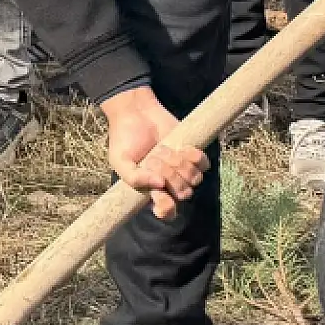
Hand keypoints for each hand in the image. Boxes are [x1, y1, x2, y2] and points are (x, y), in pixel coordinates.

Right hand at [100, 85, 208, 220]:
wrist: (136, 113)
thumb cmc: (124, 139)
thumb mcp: (119, 161)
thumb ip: (133, 178)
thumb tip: (160, 185)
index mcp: (152, 190)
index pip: (167, 211)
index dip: (167, 210)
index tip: (162, 201)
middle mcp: (170, 183)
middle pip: (182, 193)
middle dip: (168, 175)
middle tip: (152, 159)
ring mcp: (183, 169)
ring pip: (194, 179)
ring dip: (178, 163)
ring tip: (163, 149)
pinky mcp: (194, 155)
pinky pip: (204, 165)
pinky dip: (194, 157)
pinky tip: (182, 148)